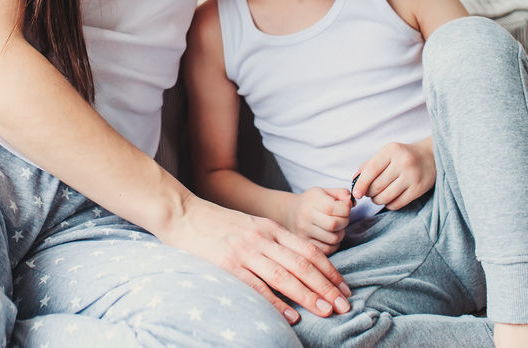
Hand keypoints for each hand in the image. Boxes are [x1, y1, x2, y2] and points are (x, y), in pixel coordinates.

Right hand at [160, 195, 351, 322]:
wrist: (182, 214)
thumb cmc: (217, 223)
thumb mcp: (250, 226)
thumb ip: (272, 241)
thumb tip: (298, 265)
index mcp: (270, 228)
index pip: (309, 250)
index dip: (330, 270)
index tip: (345, 288)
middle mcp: (262, 238)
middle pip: (303, 264)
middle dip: (327, 286)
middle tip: (345, 305)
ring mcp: (244, 251)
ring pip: (285, 275)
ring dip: (309, 295)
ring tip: (327, 310)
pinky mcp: (227, 264)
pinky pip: (258, 286)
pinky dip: (277, 302)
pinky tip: (292, 315)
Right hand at [284, 187, 353, 254]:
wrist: (290, 213)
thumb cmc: (312, 202)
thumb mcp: (325, 192)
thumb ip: (341, 193)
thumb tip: (351, 201)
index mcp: (312, 199)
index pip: (333, 208)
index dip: (345, 209)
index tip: (345, 207)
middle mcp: (306, 215)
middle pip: (334, 224)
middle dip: (344, 222)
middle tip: (342, 218)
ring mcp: (304, 231)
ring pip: (333, 238)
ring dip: (340, 234)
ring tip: (336, 228)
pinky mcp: (306, 243)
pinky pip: (328, 249)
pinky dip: (334, 244)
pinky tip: (331, 236)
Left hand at [351, 139, 435, 210]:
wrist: (431, 157)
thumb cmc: (403, 156)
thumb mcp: (386, 153)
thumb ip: (369, 165)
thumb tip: (354, 180)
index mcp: (391, 151)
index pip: (371, 170)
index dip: (361, 184)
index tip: (355, 194)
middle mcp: (403, 162)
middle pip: (378, 185)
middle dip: (369, 193)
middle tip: (368, 193)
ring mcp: (412, 176)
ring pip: (386, 196)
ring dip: (377, 200)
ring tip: (377, 197)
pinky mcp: (419, 189)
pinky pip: (398, 203)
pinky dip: (389, 205)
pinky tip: (388, 200)